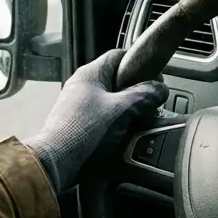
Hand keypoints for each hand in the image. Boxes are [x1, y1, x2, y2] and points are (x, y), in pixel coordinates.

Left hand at [24, 49, 167, 190]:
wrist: (56, 161)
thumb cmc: (86, 130)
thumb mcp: (121, 109)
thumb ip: (144, 96)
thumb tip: (161, 88)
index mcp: (90, 73)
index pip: (119, 56)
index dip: (140, 64)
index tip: (156, 79)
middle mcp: (82, 84)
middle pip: (116, 79)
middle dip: (136, 90)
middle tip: (150, 102)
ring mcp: (77, 103)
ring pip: (110, 98)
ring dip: (126, 108)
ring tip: (140, 120)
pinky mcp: (77, 122)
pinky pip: (102, 115)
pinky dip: (115, 120)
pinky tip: (124, 133)